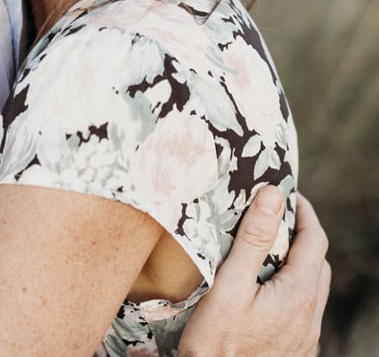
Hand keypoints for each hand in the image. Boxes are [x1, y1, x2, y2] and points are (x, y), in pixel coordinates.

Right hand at [179, 187, 330, 356]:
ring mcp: (305, 336)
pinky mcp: (295, 350)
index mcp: (299, 294)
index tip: (288, 193)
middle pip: (318, 262)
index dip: (304, 211)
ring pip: (312, 287)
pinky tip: (265, 289)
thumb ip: (254, 239)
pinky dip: (292, 287)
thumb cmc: (217, 342)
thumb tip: (273, 196)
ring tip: (268, 249)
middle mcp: (310, 316)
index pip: (315, 239)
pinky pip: (303, 309)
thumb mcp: (230, 283)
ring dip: (298, 262)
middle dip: (301, 234)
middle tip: (275, 217)